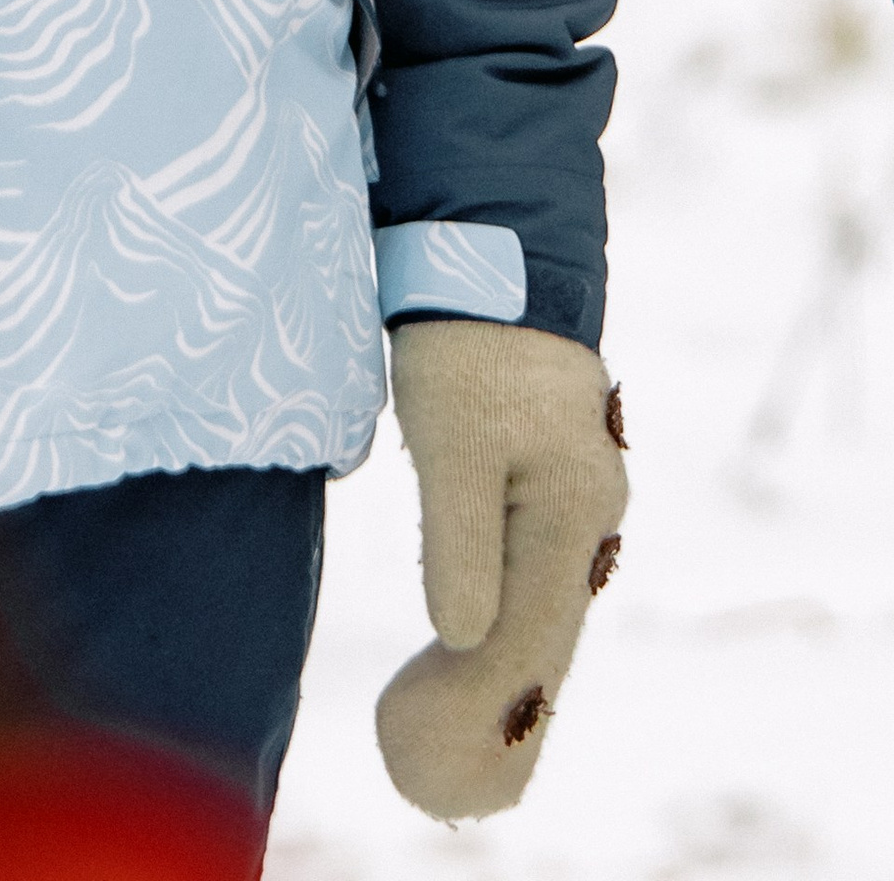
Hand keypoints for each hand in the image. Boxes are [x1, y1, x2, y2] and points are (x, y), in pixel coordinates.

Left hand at [374, 319, 626, 819]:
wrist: (487, 253)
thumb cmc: (466, 340)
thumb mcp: (454, 435)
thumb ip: (460, 537)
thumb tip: (463, 634)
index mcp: (574, 511)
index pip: (534, 636)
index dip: (485, 697)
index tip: (424, 735)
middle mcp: (587, 515)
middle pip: (547, 633)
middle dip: (497, 699)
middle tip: (428, 756)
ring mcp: (569, 499)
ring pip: (537, 607)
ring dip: (495, 666)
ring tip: (437, 725)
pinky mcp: (540, 481)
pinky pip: (526, 574)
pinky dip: (496, 620)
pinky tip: (463, 651)